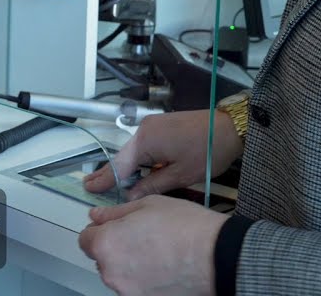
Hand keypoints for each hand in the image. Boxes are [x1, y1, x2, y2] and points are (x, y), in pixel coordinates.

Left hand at [78, 195, 226, 295]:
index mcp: (106, 244)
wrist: (217, 256)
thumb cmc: (186, 229)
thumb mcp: (146, 205)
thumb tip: (97, 215)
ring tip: (156, 249)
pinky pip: (136, 285)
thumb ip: (115, 212)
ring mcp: (128, 290)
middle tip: (141, 234)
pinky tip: (163, 265)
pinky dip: (144, 277)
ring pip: (119, 272)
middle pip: (102, 257)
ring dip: (130, 263)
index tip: (113, 225)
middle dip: (116, 246)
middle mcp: (111, 272)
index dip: (100, 229)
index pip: (85, 238)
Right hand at [84, 109, 241, 198]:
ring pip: (133, 151)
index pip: (119, 165)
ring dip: (124, 167)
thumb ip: (153, 185)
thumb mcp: (181, 174)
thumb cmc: (208, 151)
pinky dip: (137, 159)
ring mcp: (152, 125)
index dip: (105, 179)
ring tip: (108, 181)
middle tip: (89, 184)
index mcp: (146, 141)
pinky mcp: (161, 126)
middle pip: (123, 156)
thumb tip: (131, 195)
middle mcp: (144, 130)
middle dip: (108, 172)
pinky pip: (144, 145)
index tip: (89, 188)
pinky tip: (133, 170)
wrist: (230, 126)